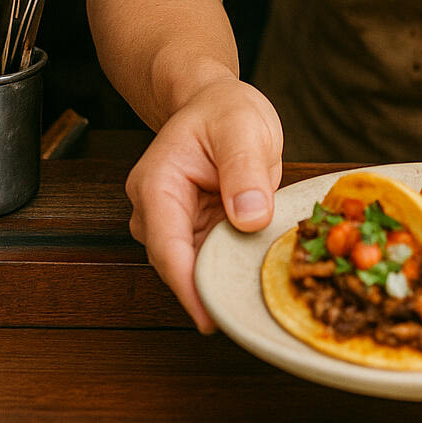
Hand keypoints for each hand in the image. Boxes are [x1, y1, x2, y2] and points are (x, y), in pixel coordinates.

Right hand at [125, 77, 283, 332]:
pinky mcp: (198, 234)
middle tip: (251, 313)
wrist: (217, 105)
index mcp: (157, 185)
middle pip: (179, 267)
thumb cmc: (224, 111)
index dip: (189, 286)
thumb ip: (245, 169)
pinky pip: (215, 260)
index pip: (168, 247)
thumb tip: (250, 217)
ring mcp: (176, 226)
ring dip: (227, 280)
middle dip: (212, 290)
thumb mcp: (241, 127)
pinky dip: (235, 268)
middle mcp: (157, 212)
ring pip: (198, 268)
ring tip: (264, 294)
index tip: (211, 317)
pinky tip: (262, 276)